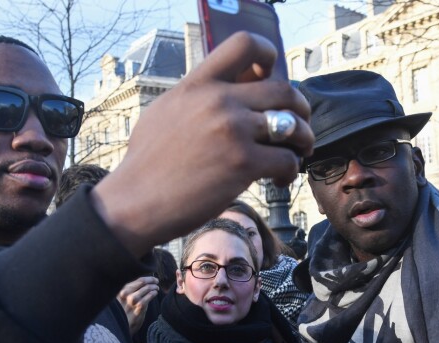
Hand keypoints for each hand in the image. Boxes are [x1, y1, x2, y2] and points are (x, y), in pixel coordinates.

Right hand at [92, 32, 313, 257]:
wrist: (134, 201)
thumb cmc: (146, 165)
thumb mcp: (165, 113)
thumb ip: (196, 98)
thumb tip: (223, 91)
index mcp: (198, 84)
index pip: (244, 44)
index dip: (268, 58)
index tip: (270, 80)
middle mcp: (218, 101)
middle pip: (283, 88)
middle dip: (300, 108)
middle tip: (299, 127)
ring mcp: (232, 131)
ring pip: (292, 124)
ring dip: (303, 141)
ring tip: (297, 155)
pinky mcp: (242, 164)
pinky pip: (286, 160)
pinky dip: (290, 171)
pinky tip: (280, 181)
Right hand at [117, 276, 158, 334]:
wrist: (120, 326)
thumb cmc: (121, 312)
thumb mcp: (121, 299)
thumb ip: (129, 290)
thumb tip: (143, 282)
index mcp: (122, 289)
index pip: (137, 280)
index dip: (147, 278)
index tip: (152, 278)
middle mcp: (126, 293)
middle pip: (142, 282)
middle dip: (151, 280)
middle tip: (156, 281)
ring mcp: (133, 300)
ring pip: (147, 288)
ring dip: (154, 287)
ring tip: (156, 288)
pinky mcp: (139, 306)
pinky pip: (149, 296)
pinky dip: (153, 293)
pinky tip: (155, 293)